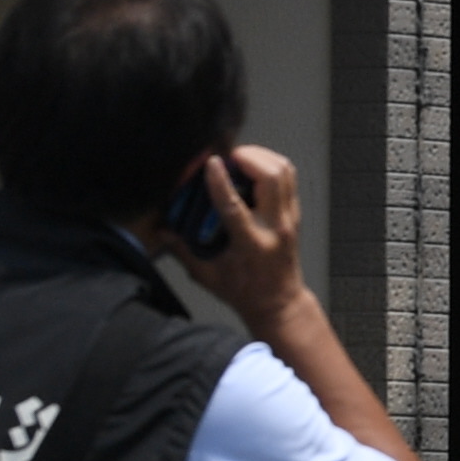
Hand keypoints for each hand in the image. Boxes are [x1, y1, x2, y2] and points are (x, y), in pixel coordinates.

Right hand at [168, 145, 313, 329]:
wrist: (279, 302)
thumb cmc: (243, 291)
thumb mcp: (207, 275)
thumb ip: (184, 250)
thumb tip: (163, 230)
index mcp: (251, 244)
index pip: (235, 206)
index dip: (221, 182)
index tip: (210, 163)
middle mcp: (275, 227)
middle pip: (272, 179)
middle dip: (250, 158)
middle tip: (228, 158)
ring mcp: (290, 219)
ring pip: (285, 173)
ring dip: (263, 157)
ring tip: (240, 158)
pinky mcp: (295, 214)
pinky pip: (290, 179)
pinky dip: (273, 165)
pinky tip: (254, 167)